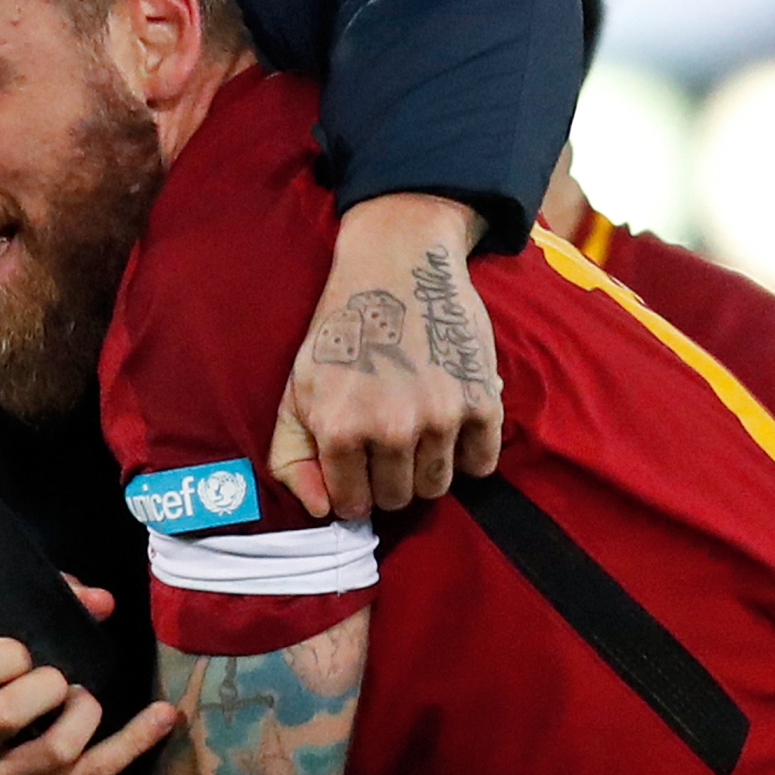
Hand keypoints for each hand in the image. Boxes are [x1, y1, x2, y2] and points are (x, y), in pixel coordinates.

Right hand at [0, 584, 178, 774]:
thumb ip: (42, 612)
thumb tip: (103, 602)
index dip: (2, 654)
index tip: (21, 653)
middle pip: (9, 713)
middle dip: (48, 685)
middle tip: (57, 681)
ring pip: (57, 749)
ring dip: (85, 712)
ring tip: (81, 701)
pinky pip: (95, 774)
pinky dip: (135, 741)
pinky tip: (165, 715)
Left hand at [271, 193, 503, 519]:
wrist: (398, 264)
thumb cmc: (341, 329)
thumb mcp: (296, 388)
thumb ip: (292, 458)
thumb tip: (320, 510)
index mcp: (338, 427)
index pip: (352, 504)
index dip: (353, 491)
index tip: (360, 471)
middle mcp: (390, 428)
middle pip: (399, 499)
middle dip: (390, 481)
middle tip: (389, 446)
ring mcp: (440, 416)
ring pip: (437, 486)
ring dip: (427, 468)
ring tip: (418, 433)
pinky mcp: (481, 400)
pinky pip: (482, 464)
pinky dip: (469, 455)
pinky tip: (452, 427)